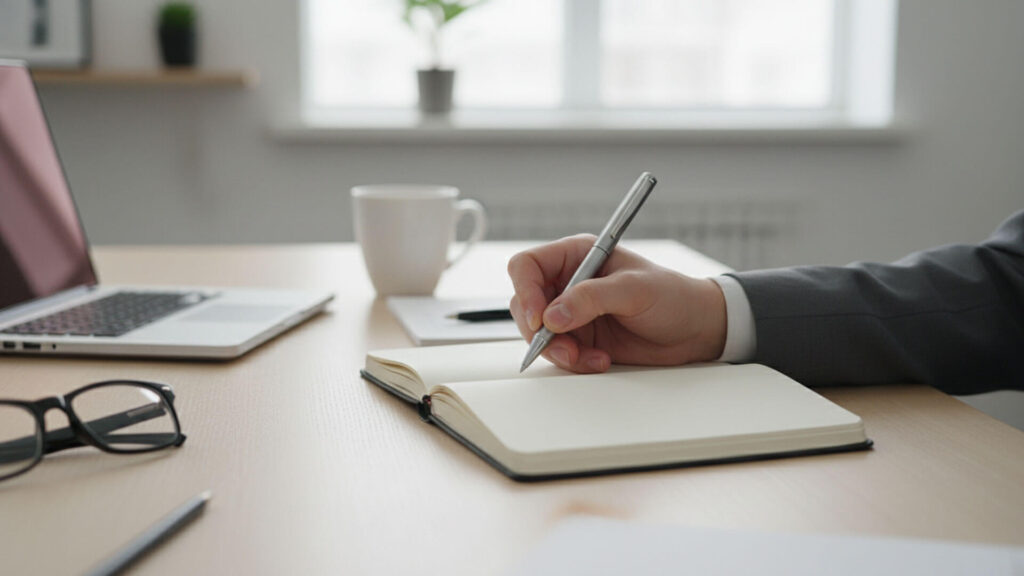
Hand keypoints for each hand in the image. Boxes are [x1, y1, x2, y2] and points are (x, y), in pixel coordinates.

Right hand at [507, 235, 726, 372]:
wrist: (695, 330)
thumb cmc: (672, 296)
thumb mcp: (634, 290)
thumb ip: (592, 298)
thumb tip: (553, 315)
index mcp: (577, 256)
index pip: (528, 266)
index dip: (526, 290)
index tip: (540, 318)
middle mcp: (568, 283)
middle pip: (526, 304)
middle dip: (540, 331)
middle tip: (564, 347)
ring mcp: (572, 313)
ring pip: (538, 334)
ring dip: (558, 352)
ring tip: (589, 358)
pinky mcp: (580, 339)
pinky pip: (558, 354)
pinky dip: (574, 363)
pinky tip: (600, 360)